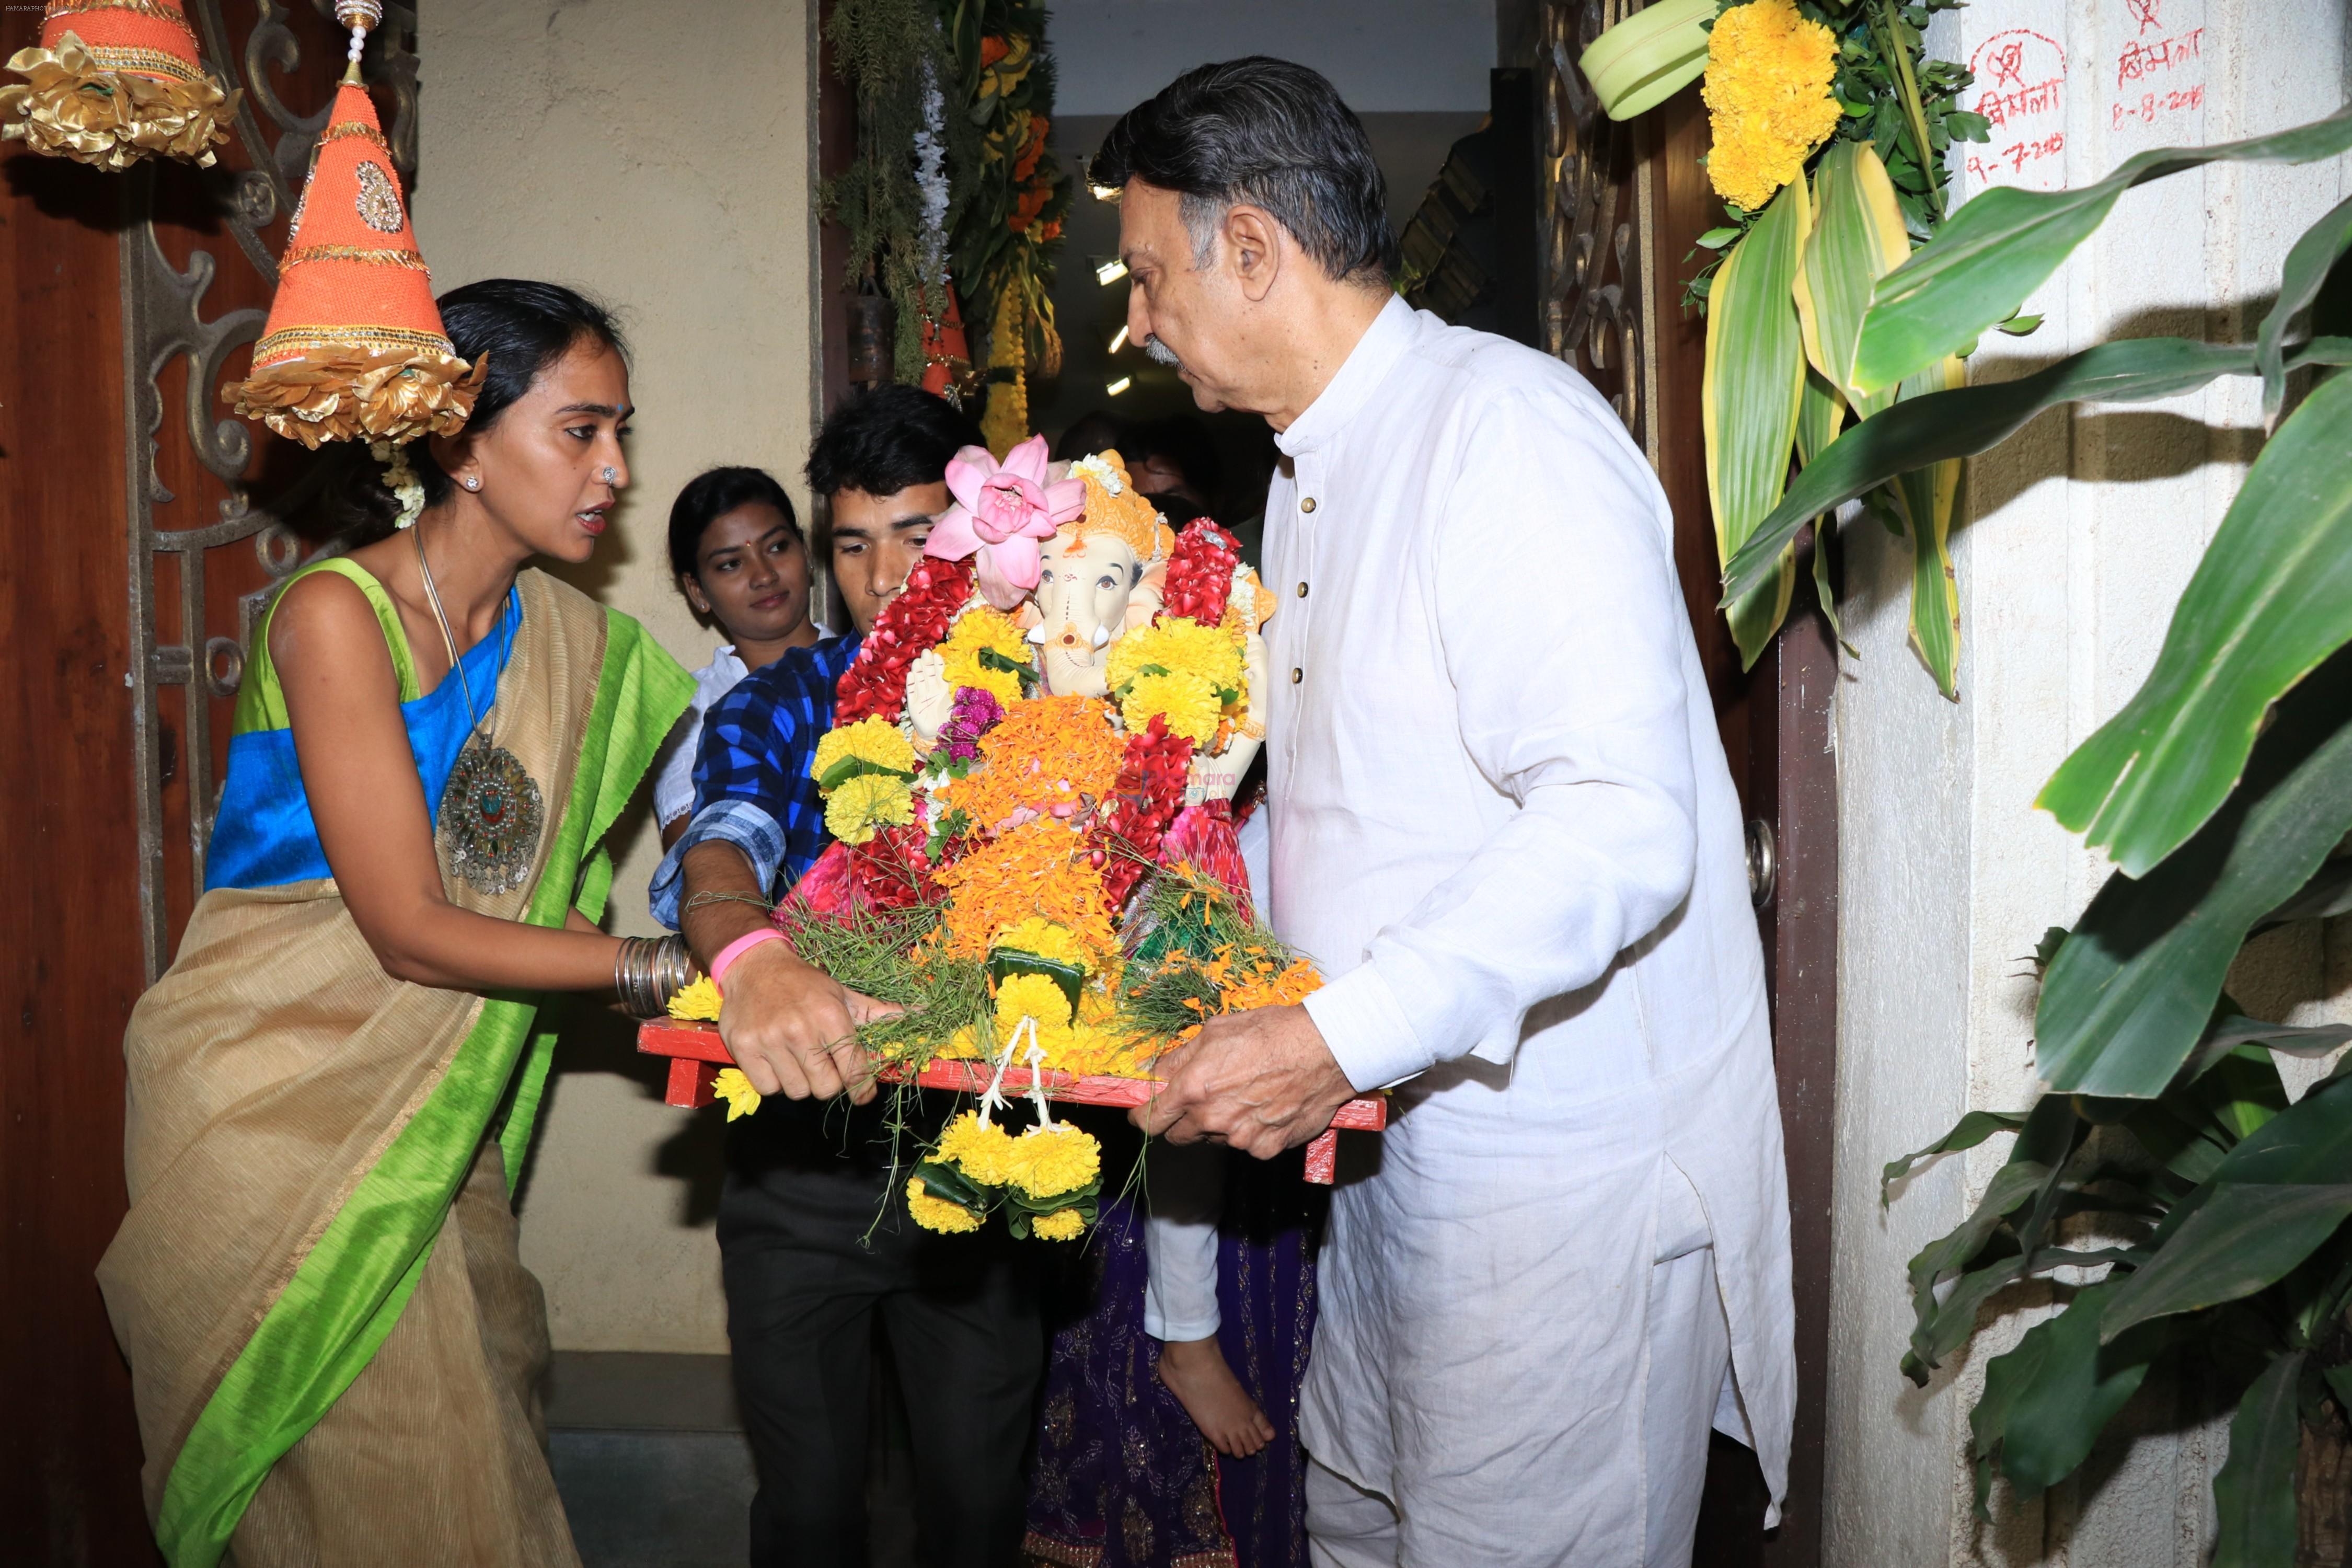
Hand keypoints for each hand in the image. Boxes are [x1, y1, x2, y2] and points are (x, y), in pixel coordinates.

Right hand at [716, 940, 897, 1102]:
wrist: (754, 965)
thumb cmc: (804, 984)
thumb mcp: (842, 994)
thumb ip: (877, 1014)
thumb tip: (919, 1015)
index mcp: (830, 1015)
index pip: (853, 1068)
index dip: (861, 1087)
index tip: (863, 1093)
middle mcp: (800, 1029)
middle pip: (825, 1088)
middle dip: (828, 1082)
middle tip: (821, 1065)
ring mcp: (769, 1040)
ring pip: (797, 1091)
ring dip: (799, 1081)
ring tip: (795, 1057)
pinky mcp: (743, 1048)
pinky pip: (768, 1089)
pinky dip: (773, 1081)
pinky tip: (775, 1059)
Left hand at [1131, 1004, 1354, 1158]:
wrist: (1325, 1049)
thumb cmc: (1272, 1032)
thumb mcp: (1216, 1031)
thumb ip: (1178, 1058)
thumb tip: (1152, 1071)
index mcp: (1192, 1089)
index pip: (1148, 1121)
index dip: (1143, 1116)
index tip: (1144, 1112)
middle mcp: (1212, 1119)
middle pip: (1178, 1136)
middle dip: (1181, 1121)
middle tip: (1200, 1100)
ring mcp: (1240, 1139)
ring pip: (1214, 1140)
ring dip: (1219, 1125)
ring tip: (1243, 1095)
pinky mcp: (1266, 1149)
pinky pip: (1247, 1146)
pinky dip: (1251, 1131)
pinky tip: (1265, 1107)